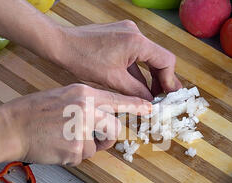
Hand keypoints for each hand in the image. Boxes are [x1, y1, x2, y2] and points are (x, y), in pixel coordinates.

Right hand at [0, 83, 151, 165]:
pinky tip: (56, 147)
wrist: (10, 127)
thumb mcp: (62, 96)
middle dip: (108, 137)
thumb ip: (85, 104)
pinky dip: (71, 156)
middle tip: (95, 139)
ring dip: (85, 148)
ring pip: (98, 145)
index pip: (117, 100)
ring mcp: (82, 129)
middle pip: (114, 128)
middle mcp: (86, 109)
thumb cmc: (32, 113)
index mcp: (83, 93)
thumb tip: (102, 117)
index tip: (150, 109)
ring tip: (63, 140)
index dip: (135, 106)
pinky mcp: (75, 149)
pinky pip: (83, 156)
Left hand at [54, 20, 181, 100]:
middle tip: (160, 98)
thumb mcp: (112, 80)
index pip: (166, 60)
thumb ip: (136, 91)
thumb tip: (150, 101)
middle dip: (160, 79)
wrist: (61, 45)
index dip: (169, 80)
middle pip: (159, 58)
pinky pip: (135, 54)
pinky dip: (137, 70)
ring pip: (147, 58)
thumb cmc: (82, 58)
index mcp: (137, 42)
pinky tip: (135, 85)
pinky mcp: (120, 36)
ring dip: (148, 76)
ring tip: (148, 95)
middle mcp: (135, 33)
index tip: (167, 96)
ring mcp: (127, 33)